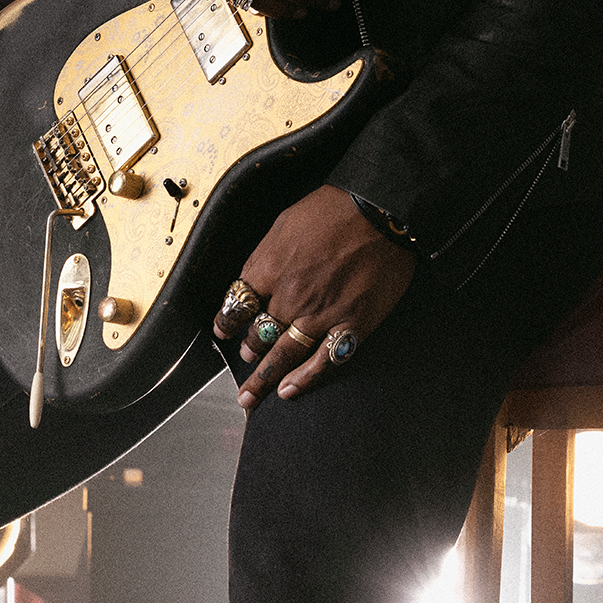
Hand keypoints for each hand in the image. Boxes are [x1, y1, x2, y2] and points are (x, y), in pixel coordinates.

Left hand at [213, 186, 414, 406]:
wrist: (380, 210)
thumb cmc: (335, 209)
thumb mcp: (286, 222)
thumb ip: (268, 255)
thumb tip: (257, 276)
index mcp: (270, 267)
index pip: (237, 305)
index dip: (226, 322)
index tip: (223, 331)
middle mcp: (290, 295)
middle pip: (258, 333)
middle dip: (248, 349)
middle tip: (245, 358)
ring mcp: (320, 313)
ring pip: (283, 355)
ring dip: (264, 377)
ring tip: (252, 394)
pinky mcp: (351, 324)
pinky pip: (322, 360)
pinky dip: (303, 379)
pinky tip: (289, 390)